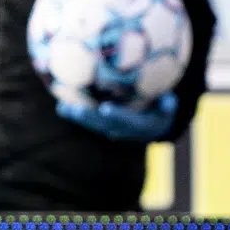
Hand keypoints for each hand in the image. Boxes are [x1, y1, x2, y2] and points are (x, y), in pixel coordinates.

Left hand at [58, 92, 177, 141]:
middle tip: (75, 108)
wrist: (152, 129)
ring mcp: (110, 129)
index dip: (115, 115)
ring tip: (62, 108)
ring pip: (91, 124)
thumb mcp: (169, 110)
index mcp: (137, 126)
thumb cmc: (161, 112)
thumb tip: (169, 100)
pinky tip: (61, 106)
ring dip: (77, 117)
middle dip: (88, 117)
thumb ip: (168, 106)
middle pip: (102, 124)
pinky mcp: (101, 125)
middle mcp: (121, 130)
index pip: (125, 121)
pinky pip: (87, 121)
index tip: (105, 108)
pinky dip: (75, 115)